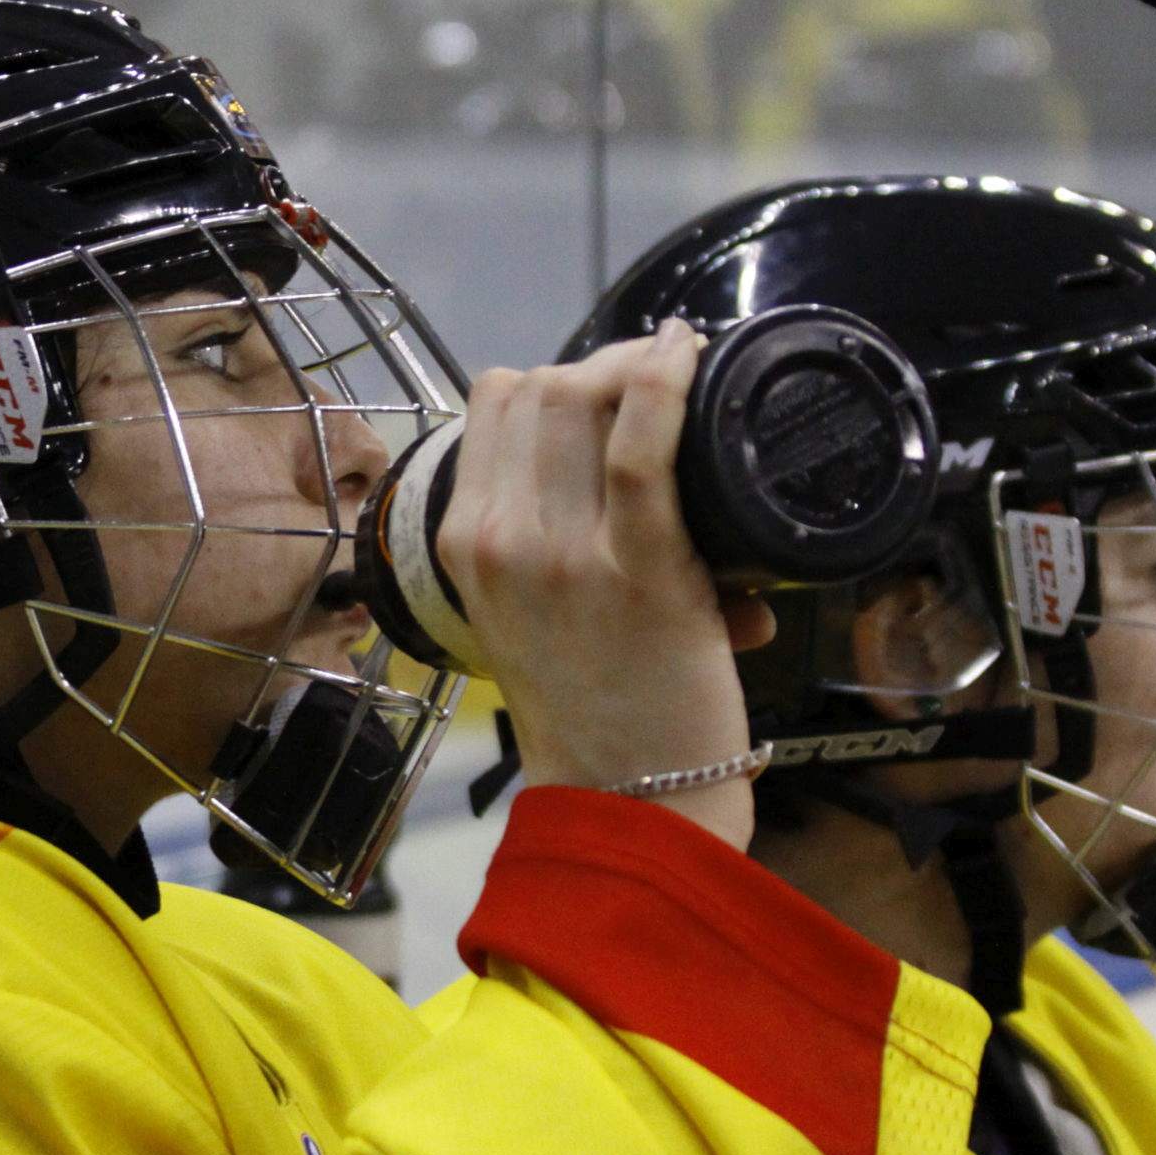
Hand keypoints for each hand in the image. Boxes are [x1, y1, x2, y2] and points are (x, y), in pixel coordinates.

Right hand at [435, 320, 769, 850]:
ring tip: (682, 371)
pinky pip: (644, 445)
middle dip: (604, 364)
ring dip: (641, 366)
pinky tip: (692, 357)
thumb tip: (611, 455)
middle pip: (545, 388)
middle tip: (655, 380)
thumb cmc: (589, 702)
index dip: (556, 375)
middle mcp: (500, 539)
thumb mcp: (518, 609)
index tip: (605, 390)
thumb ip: (536, 534)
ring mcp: (564, 553)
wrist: (624, 797)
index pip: (495, 399)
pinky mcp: (639, 567)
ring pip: (587, 398)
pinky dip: (669, 385)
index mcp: (463, 541)